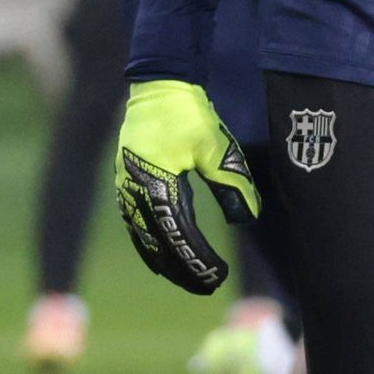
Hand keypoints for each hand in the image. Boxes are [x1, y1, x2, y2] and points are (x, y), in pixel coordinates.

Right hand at [115, 79, 254, 295]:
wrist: (158, 87)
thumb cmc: (189, 115)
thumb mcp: (217, 148)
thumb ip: (233, 183)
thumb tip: (248, 218)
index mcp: (158, 184)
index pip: (180, 235)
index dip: (198, 259)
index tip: (217, 276)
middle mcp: (136, 191)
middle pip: (159, 245)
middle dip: (183, 269)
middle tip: (207, 286)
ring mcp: (127, 190)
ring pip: (144, 239)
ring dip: (166, 262)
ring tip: (189, 280)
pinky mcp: (126, 185)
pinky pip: (136, 226)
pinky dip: (150, 247)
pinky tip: (164, 259)